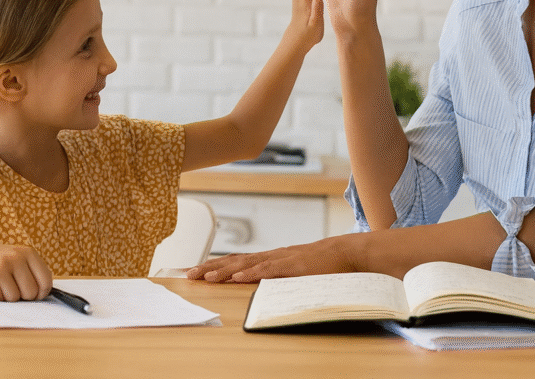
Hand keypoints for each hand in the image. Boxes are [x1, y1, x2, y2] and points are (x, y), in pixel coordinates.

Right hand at [0, 240, 53, 301]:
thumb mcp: (15, 257)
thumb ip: (31, 270)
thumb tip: (44, 293)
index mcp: (28, 253)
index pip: (46, 281)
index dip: (41, 293)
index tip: (34, 296)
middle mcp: (16, 258)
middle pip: (31, 293)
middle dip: (22, 297)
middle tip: (10, 288)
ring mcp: (1, 266)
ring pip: (14, 298)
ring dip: (6, 297)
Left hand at [185, 234, 362, 282]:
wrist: (346, 252)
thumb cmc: (323, 264)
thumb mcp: (295, 270)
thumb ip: (277, 274)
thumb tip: (257, 282)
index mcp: (270, 258)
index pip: (237, 261)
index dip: (215, 265)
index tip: (195, 270)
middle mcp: (271, 256)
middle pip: (235, 261)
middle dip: (210, 267)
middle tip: (188, 274)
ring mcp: (282, 259)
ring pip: (247, 264)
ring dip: (224, 270)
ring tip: (205, 277)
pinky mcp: (293, 266)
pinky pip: (268, 270)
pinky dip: (251, 273)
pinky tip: (236, 277)